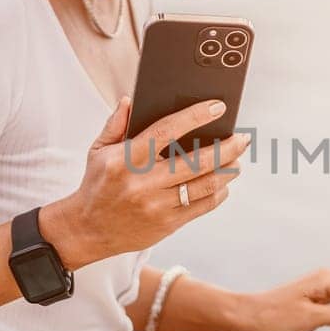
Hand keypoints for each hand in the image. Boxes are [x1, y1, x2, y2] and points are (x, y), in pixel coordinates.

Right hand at [44, 96, 249, 266]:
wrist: (86, 230)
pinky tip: (224, 183)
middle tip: (242, 138)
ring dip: (228, 170)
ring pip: (206, 185)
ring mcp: (158, 206)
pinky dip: (219, 192)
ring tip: (237, 159)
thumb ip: (116, 124)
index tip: (218, 107)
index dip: (196, 116)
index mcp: (127, 159)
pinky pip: (203, 206)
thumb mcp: (98, 151)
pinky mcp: (167, 224)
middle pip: (197, 161)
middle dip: (227, 147)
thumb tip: (131, 100)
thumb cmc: (96, 185)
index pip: (167, 130)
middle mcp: (144, 183)